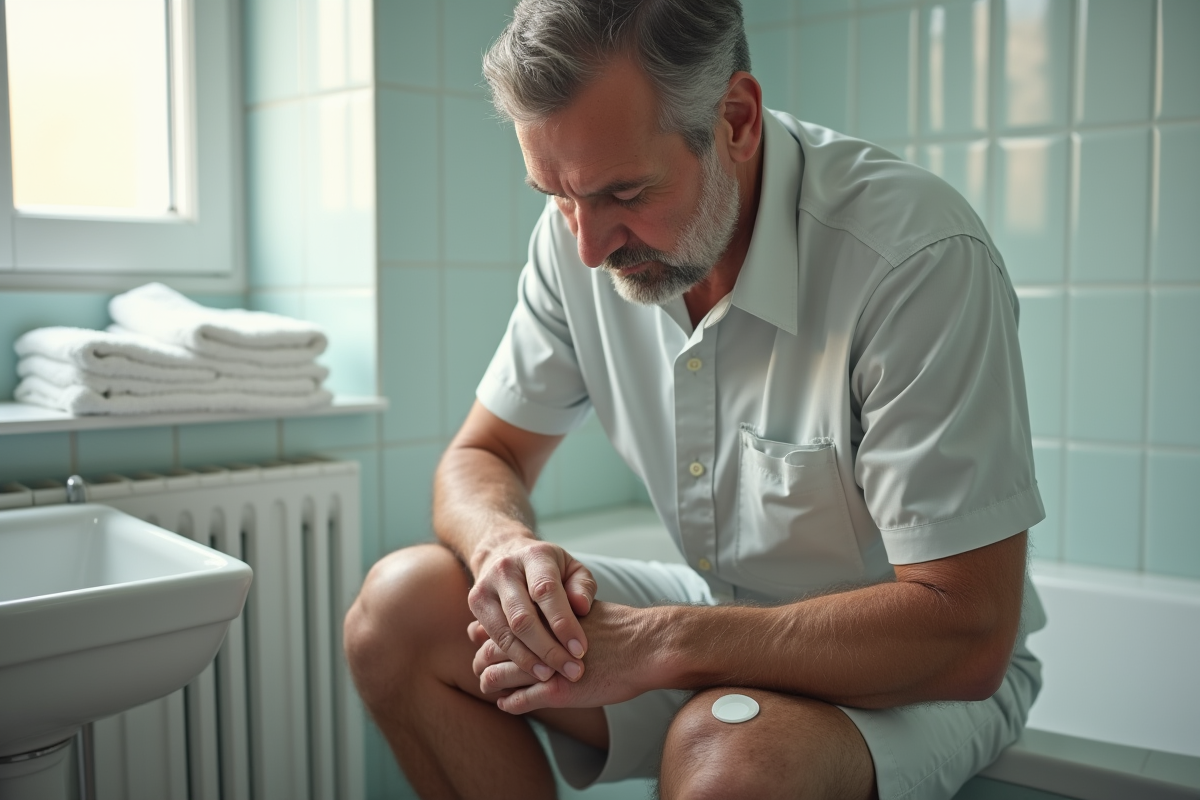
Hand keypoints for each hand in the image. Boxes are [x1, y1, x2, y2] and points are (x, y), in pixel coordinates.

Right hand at [467, 538, 596, 683]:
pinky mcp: (475, 604)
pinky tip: (532, 670)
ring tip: (551, 676)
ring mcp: (485, 587)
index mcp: (534, 556)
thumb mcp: (573, 570)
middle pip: (523, 617)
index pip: (546, 591)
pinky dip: (513, 657)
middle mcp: (505, 569)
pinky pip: (493, 638)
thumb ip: (582, 587)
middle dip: (548, 649)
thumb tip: (582, 608)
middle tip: (572, 671)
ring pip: (505, 632)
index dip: (563, 623)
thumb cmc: (550, 569)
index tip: (580, 650)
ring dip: (529, 660)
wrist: (505, 554)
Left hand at [470, 602, 652, 713]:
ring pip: (498, 676)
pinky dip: (509, 703)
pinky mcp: (556, 692)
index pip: (501, 623)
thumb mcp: (581, 608)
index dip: (486, 633)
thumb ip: (556, 611)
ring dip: (489, 682)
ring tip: (489, 686)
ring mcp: (546, 667)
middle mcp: (539, 638)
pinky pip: (520, 701)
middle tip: (479, 666)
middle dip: (482, 659)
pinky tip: (507, 703)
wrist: (644, 646)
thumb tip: (540, 611)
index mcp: (543, 615)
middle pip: (492, 649)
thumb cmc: (618, 628)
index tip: (479, 638)